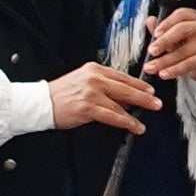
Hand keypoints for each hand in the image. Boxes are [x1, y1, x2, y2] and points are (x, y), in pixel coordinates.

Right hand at [45, 60, 165, 134]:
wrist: (39, 103)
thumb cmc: (59, 94)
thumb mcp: (82, 81)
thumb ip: (102, 85)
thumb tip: (124, 98)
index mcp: (94, 69)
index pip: (122, 76)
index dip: (139, 84)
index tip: (150, 90)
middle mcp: (94, 79)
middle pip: (126, 88)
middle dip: (145, 96)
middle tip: (156, 102)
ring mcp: (91, 93)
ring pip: (121, 103)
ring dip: (137, 112)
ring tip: (146, 118)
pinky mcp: (87, 108)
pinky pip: (113, 116)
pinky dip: (126, 122)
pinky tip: (134, 126)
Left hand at [139, 6, 195, 84]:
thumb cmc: (187, 43)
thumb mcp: (173, 34)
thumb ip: (161, 28)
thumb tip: (150, 21)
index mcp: (192, 17)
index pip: (181, 14)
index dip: (166, 23)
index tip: (155, 33)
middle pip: (181, 30)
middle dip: (164, 41)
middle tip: (151, 51)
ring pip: (183, 51)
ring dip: (164, 61)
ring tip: (151, 67)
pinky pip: (188, 64)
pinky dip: (174, 70)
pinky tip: (164, 73)